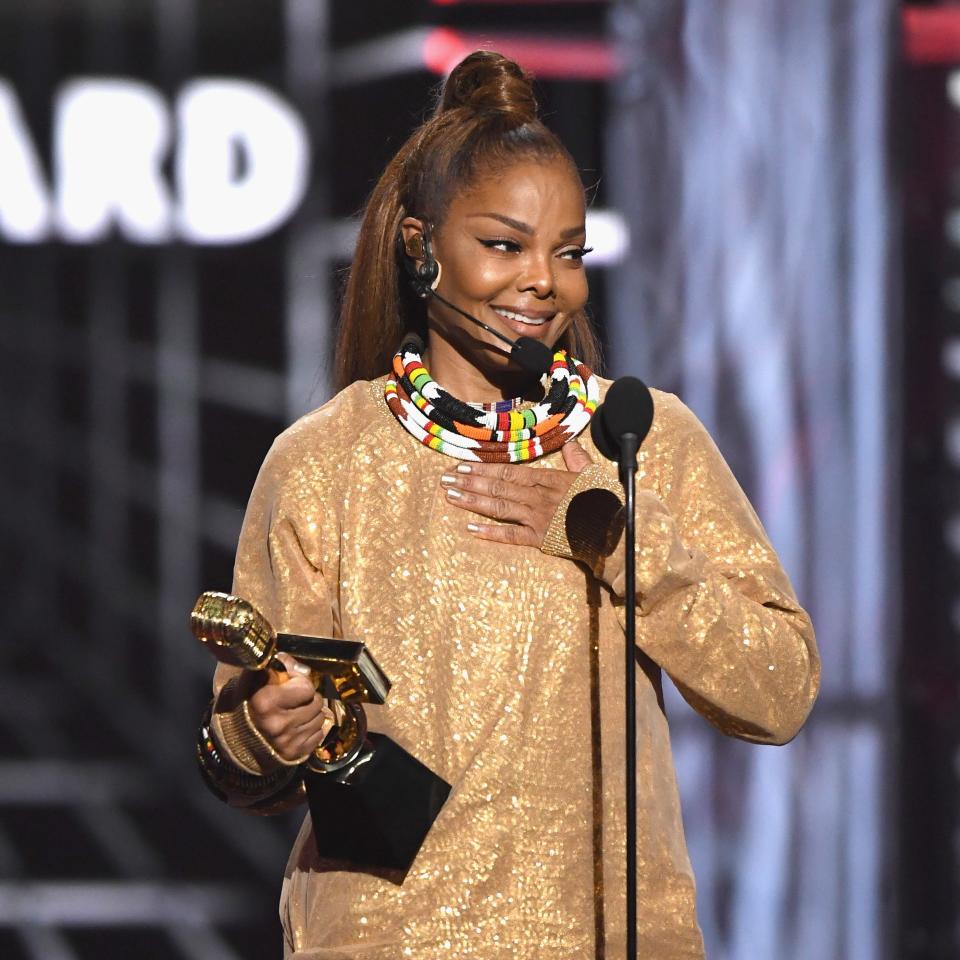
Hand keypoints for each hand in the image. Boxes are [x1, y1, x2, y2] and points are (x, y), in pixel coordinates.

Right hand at [246, 653, 333, 762]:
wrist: (234, 741)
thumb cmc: (245, 705)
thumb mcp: (252, 681)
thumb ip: (276, 667)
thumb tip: (300, 667)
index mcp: (266, 702)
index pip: (307, 688)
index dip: (301, 682)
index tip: (291, 684)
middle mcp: (278, 724)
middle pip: (316, 703)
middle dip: (309, 698)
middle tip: (296, 699)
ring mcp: (287, 741)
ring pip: (319, 719)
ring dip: (311, 714)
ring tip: (296, 712)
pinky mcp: (294, 754)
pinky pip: (319, 735)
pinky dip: (311, 730)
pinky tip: (298, 727)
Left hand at [441, 440, 592, 546]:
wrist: (615, 530)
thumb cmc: (605, 501)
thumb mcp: (592, 474)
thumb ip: (577, 458)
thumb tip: (571, 443)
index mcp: (548, 479)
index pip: (509, 470)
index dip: (484, 467)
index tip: (463, 465)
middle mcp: (537, 496)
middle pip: (498, 486)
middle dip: (469, 481)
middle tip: (445, 478)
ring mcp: (536, 518)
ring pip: (499, 507)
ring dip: (473, 501)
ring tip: (451, 496)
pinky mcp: (539, 539)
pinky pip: (511, 535)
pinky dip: (490, 532)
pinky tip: (471, 529)